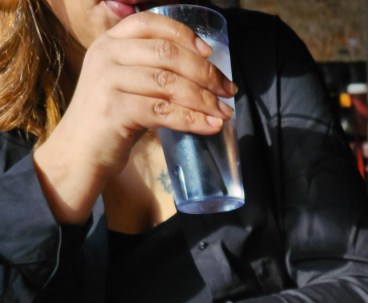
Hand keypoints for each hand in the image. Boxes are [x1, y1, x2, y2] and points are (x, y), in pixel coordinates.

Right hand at [32, 12, 235, 222]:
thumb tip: (202, 74)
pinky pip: (164, 111)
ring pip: (169, 83)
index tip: (210, 52)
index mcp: (110, 41)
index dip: (185, 35)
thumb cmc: (110, 121)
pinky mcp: (114, 110)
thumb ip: (150, 71)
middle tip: (229, 90)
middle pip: (167, 54)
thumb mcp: (124, 84)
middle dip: (205, 72)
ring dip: (204, 99)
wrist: (78, 154)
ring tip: (225, 112)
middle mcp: (107, 54)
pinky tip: (211, 126)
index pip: (152, 24)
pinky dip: (192, 120)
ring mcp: (108, 81)